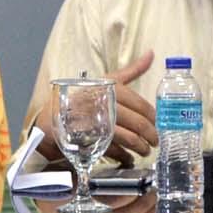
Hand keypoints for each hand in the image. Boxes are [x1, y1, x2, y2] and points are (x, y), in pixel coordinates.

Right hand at [24, 51, 156, 164]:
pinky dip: (124, 157)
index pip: (141, 105)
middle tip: (156, 142)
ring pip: (128, 138)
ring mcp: (97, 123)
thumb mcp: (106, 80)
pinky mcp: (89, 140)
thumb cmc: (85, 96)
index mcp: (111, 88)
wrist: (54, 117)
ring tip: (145, 151)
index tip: (159, 125)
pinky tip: (129, 158)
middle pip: (137, 123)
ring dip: (140, 147)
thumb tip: (151, 54)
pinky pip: (113, 151)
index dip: (153, 118)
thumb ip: (131, 70)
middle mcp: (104, 104)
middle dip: (151, 135)